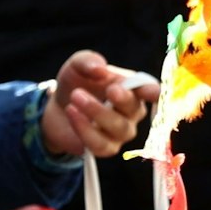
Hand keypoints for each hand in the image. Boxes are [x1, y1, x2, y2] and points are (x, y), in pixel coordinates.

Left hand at [38, 51, 159, 158]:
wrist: (57, 107)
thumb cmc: (76, 82)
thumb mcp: (78, 65)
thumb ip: (89, 62)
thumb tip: (100, 69)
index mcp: (133, 89)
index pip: (152, 91)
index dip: (154, 93)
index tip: (151, 91)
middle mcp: (132, 113)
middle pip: (135, 110)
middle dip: (121, 99)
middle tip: (106, 89)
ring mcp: (121, 133)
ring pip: (119, 129)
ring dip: (98, 112)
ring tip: (75, 97)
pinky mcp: (105, 148)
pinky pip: (102, 145)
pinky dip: (85, 129)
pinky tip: (72, 112)